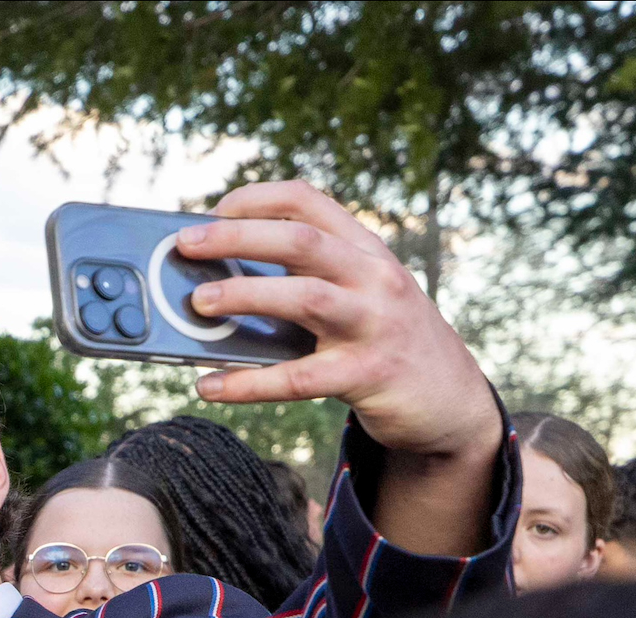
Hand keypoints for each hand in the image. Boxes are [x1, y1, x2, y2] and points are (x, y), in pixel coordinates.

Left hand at [175, 181, 501, 555]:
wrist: (449, 400)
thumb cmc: (383, 342)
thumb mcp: (358, 295)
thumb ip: (306, 280)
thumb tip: (217, 282)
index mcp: (365, 250)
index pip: (308, 202)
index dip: (257, 199)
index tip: (215, 211)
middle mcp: (374, 277)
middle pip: (300, 242)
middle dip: (236, 238)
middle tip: (186, 245)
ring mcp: (375, 324)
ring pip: (304, 297)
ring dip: (245, 295)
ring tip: (198, 303)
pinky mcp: (368, 375)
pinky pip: (298, 377)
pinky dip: (248, 382)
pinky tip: (211, 386)